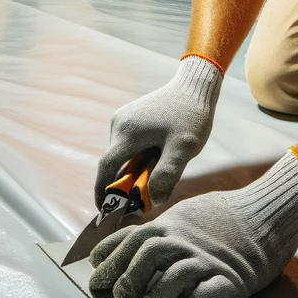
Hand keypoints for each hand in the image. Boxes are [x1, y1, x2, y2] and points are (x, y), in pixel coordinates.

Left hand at [89, 149, 297, 297]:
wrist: (265, 214)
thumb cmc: (222, 217)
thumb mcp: (184, 215)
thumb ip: (158, 229)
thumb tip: (126, 244)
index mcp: (171, 224)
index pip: (131, 238)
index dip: (109, 257)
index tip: (93, 272)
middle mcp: (184, 240)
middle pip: (146, 256)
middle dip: (125, 279)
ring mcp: (207, 258)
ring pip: (173, 276)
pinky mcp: (229, 277)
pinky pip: (208, 294)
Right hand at [95, 56, 220, 206]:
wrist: (194, 87)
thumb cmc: (190, 116)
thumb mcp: (183, 148)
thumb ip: (167, 174)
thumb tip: (153, 199)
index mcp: (127, 133)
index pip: (106, 168)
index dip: (103, 192)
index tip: (106, 211)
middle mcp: (119, 125)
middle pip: (115, 162)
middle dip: (125, 182)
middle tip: (144, 196)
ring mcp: (123, 118)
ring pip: (122, 153)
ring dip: (133, 168)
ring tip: (157, 171)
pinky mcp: (130, 116)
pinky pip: (128, 143)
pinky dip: (136, 156)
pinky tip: (157, 156)